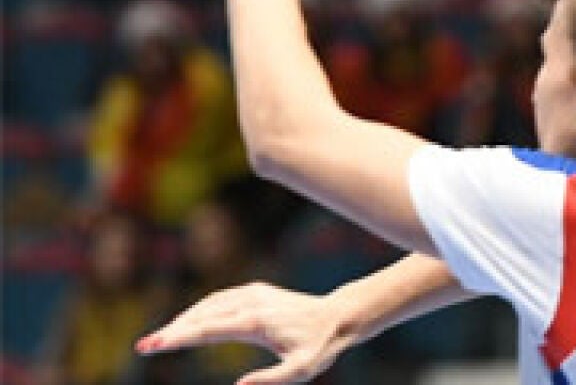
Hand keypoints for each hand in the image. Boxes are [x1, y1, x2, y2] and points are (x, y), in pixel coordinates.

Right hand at [137, 282, 356, 384]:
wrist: (340, 316)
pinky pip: (219, 299)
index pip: (207, 329)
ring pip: (208, 304)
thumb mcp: (301, 370)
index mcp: (256, 321)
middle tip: (144, 346)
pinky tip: (187, 324)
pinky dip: (198, 311)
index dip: (177, 338)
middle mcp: (251, 302)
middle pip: (201, 315)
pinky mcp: (255, 291)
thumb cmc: (321, 346)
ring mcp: (252, 293)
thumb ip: (270, 381)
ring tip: (161, 340)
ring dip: (183, 320)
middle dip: (171, 330)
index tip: (152, 345)